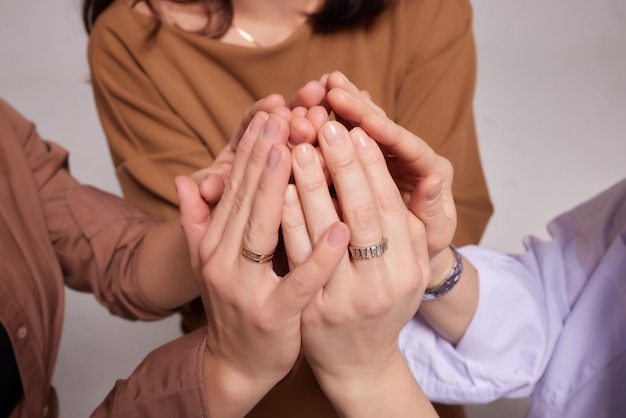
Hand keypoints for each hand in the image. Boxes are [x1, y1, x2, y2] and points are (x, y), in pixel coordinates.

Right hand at [176, 112, 348, 415]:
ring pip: (266, 231)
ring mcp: (246, 290)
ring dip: (284, 190)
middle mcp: (223, 262)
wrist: (238, 362)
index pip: (234, 189)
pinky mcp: (274, 316)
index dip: (251, 150)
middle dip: (266, 155)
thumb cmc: (234, 303)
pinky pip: (300, 281)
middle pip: (247, 200)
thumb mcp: (210, 260)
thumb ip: (197, 220)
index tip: (269, 114)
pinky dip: (319, 256)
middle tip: (285, 115)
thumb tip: (184, 178)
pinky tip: (341, 230)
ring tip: (302, 151)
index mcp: (213, 244)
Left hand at [282, 121, 432, 414]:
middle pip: (362, 213)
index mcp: (410, 268)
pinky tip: (279, 189)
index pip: (390, 205)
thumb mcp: (408, 269)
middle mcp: (383, 285)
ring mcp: (346, 300)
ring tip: (300, 145)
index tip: (358, 129)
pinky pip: (298, 258)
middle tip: (327, 125)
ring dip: (312, 185)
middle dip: (344, 164)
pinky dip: (289, 220)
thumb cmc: (384, 303)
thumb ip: (411, 226)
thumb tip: (424, 174)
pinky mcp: (313, 311)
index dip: (373, 165)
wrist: (359, 362)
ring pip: (327, 232)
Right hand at [290, 72, 455, 263]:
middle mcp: (406, 155)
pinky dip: (335, 118)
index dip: (385, 131)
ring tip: (323, 83)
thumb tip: (434, 181)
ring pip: (363, 124)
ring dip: (343, 104)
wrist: (411, 250)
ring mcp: (384, 154)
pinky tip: (319, 99)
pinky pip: (349, 135)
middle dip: (358, 106)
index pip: (406, 145)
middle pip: (382, 126)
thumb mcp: (433, 233)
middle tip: (333, 85)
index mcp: (429, 168)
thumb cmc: (424, 246)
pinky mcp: (365, 158)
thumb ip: (432, 210)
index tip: (364, 117)